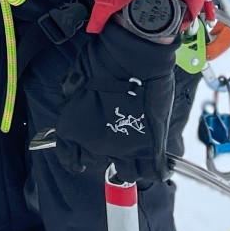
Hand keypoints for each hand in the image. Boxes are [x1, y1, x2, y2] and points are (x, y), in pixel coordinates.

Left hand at [52, 20, 177, 187]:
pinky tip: (159, 162)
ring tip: (138, 154)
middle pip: (102, 168)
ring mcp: (125, 148)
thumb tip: (75, 98)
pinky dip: (158, 169)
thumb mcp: (77, 78)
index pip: (70, 159)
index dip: (78, 160)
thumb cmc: (102, 59)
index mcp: (75, 129)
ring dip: (133, 167)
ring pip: (129, 175)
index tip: (83, 158)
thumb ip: (75, 96)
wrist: (133, 55)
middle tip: (118, 145)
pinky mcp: (151, 145)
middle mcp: (98, 145)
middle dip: (110, 159)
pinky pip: (155, 171)